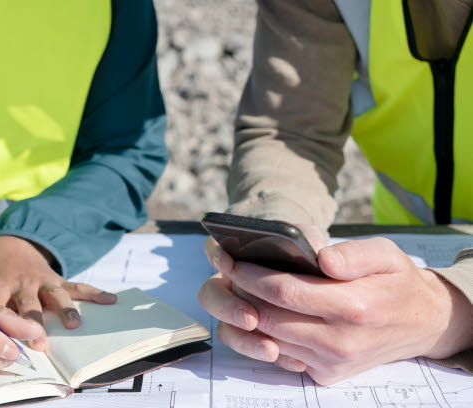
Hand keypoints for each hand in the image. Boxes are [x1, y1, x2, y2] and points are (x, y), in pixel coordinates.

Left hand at [0, 235, 116, 350]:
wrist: (15, 242)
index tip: (2, 341)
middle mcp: (22, 283)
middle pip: (28, 305)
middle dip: (34, 323)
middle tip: (41, 342)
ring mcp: (42, 281)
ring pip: (55, 296)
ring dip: (65, 310)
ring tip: (75, 325)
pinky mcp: (58, 280)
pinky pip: (77, 286)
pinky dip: (94, 293)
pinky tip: (110, 299)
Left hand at [201, 233, 472, 384]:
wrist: (423, 323)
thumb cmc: (398, 281)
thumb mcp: (386, 253)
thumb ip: (353, 253)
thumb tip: (320, 256)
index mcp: (354, 306)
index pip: (284, 291)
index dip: (251, 275)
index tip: (231, 259)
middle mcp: (340, 341)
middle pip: (268, 318)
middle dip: (240, 294)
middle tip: (226, 272)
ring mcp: (331, 363)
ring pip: (269, 340)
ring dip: (246, 316)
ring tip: (237, 289)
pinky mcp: (326, 375)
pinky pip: (281, 356)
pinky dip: (264, 335)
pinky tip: (260, 312)